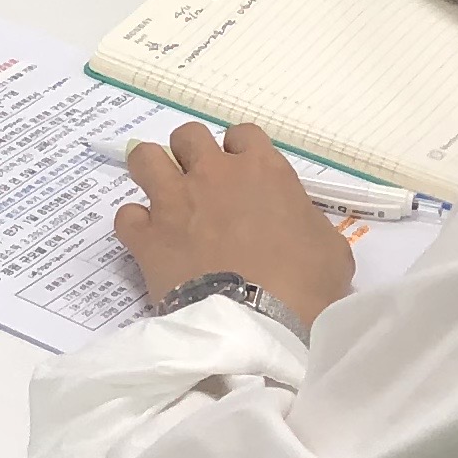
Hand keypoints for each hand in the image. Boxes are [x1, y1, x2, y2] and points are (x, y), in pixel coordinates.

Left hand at [116, 120, 358, 327]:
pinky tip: (149, 241)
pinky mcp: (147, 236)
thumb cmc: (306, 285)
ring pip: (145, 158)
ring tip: (164, 199)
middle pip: (188, 136)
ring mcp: (174, 202)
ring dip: (152, 173)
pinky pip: (126, 215)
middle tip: (201, 185)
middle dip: (191, 155)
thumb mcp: (331, 247)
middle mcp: (212, 175)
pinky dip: (136, 225)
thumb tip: (296, 223)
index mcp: (261, 170)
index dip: (240, 152)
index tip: (243, 175)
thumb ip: (306, 221)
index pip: (242, 134)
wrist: (258, 324)